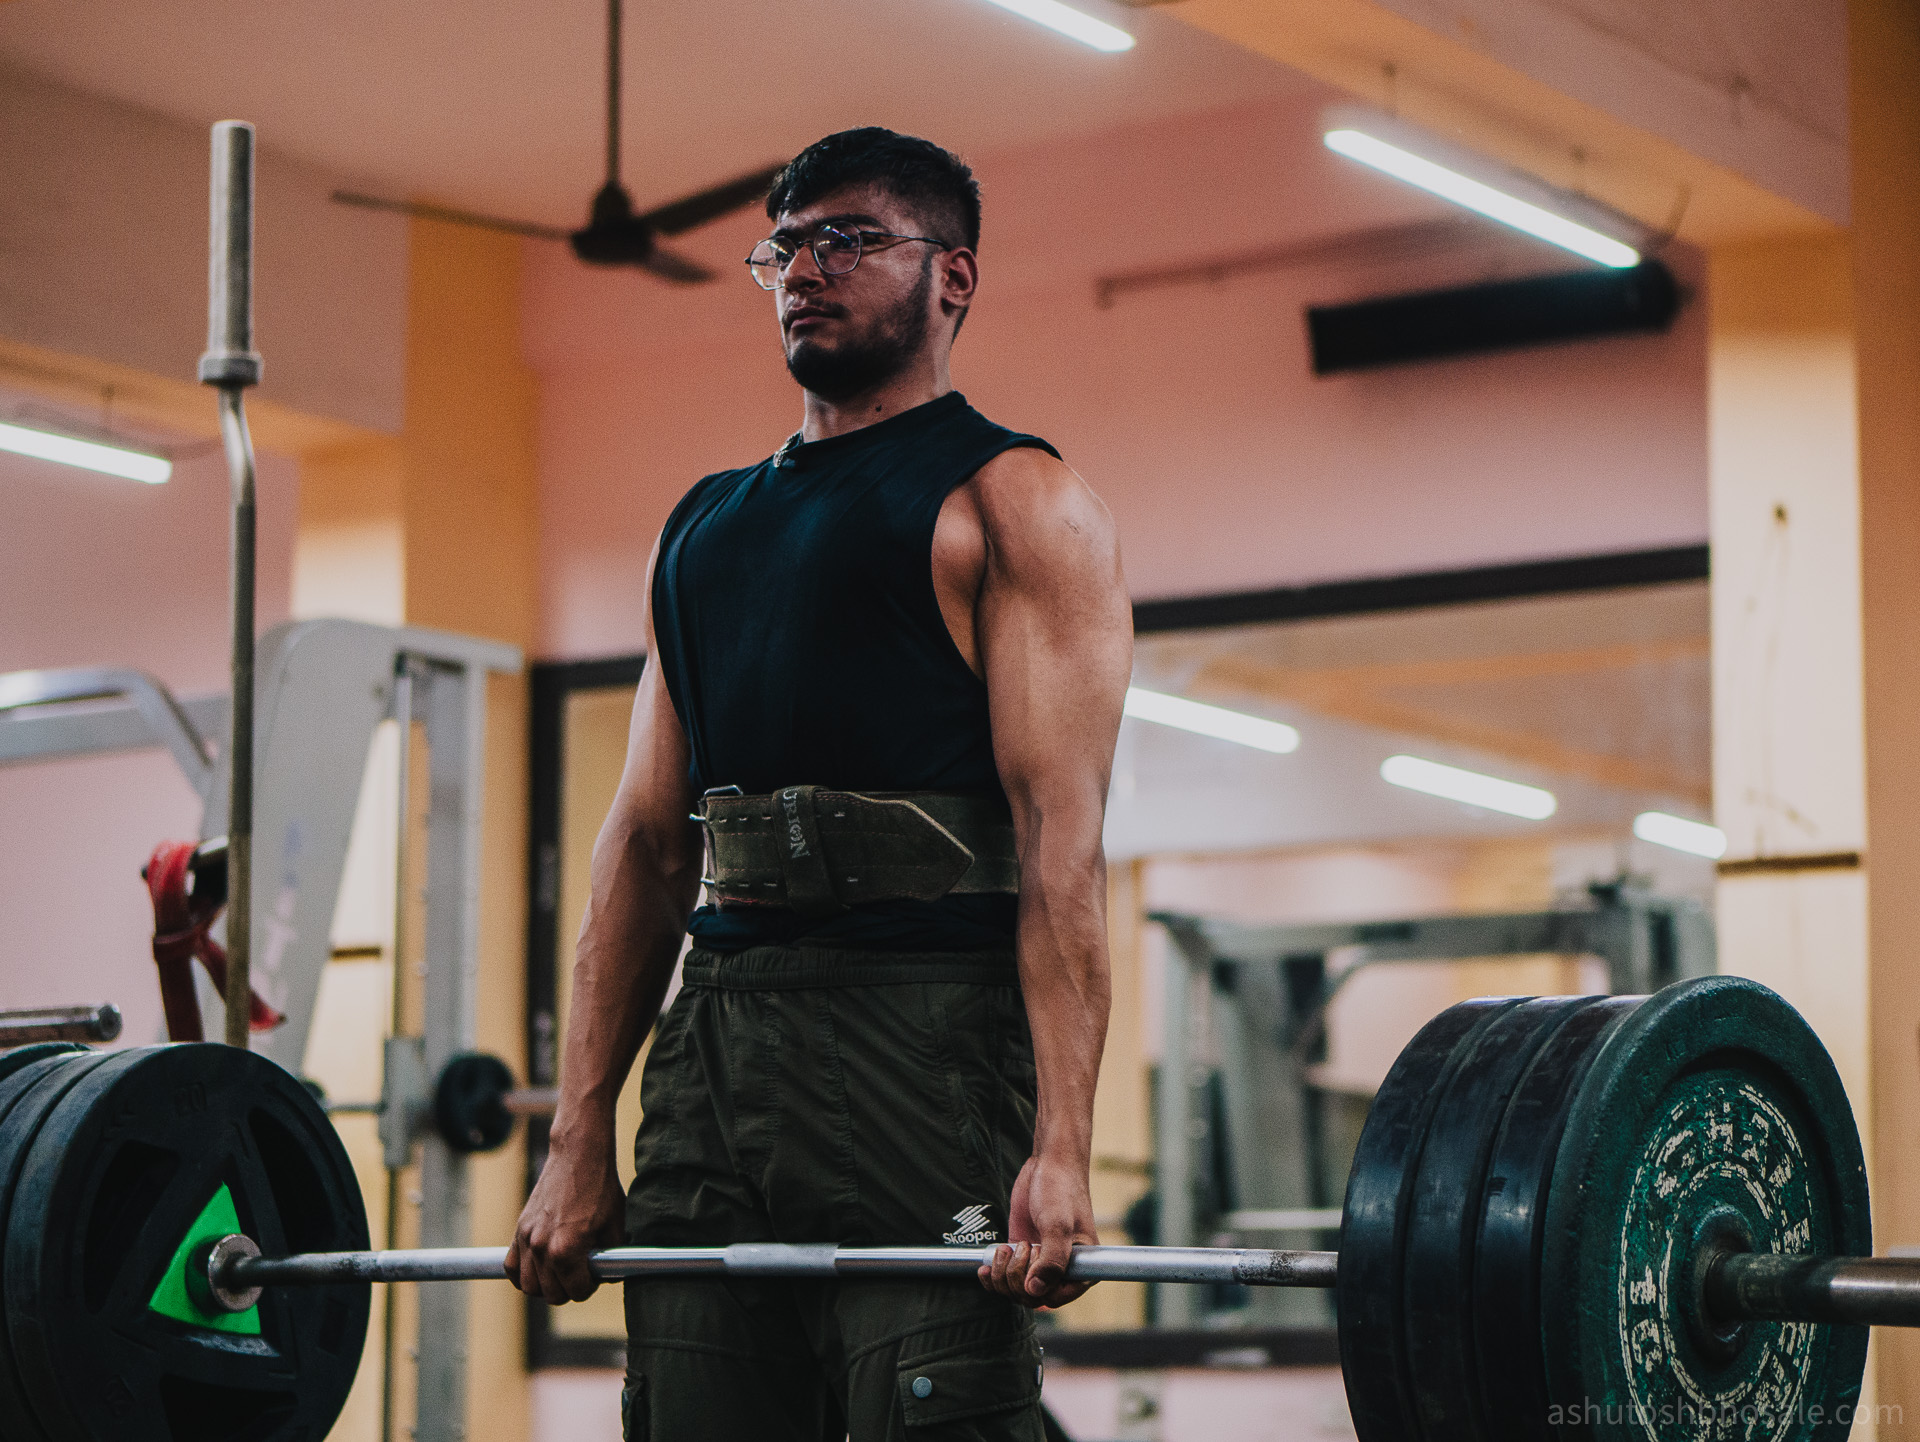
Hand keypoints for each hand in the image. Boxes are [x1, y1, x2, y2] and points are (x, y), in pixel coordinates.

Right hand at [505, 1140, 624, 1303]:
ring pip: (528, 1286)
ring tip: (562, 1273)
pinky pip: (511, 1267)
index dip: (590, 1287)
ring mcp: (526, 1238)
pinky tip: (539, 1268)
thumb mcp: (616, 1227)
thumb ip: (611, 1259)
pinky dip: (522, 1274)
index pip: (577, 1292)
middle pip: (551, 1294)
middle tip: (581, 1275)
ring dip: (546, 1286)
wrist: (578, 1156)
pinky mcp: (519, 1229)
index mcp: (566, 1250)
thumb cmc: (600, 1189)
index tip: (595, 1277)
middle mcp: (541, 1248)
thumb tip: (607, 1278)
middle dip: (569, 1290)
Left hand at [978, 1152, 1097, 1308]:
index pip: (1056, 1299)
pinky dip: (993, 1276)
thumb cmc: (1061, 1191)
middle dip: (1017, 1277)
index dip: (1038, 1286)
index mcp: (1082, 1269)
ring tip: (1007, 1247)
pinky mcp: (1022, 1256)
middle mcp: (1062, 1271)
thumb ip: (1052, 1260)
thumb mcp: (1058, 1224)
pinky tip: (987, 1264)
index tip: (1033, 1256)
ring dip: (1004, 1274)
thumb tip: (1035, 1292)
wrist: (1049, 1165)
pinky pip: (1005, 1280)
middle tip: (1021, 1246)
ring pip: (1015, 1291)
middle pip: (1031, 1298)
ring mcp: (1040, 1264)